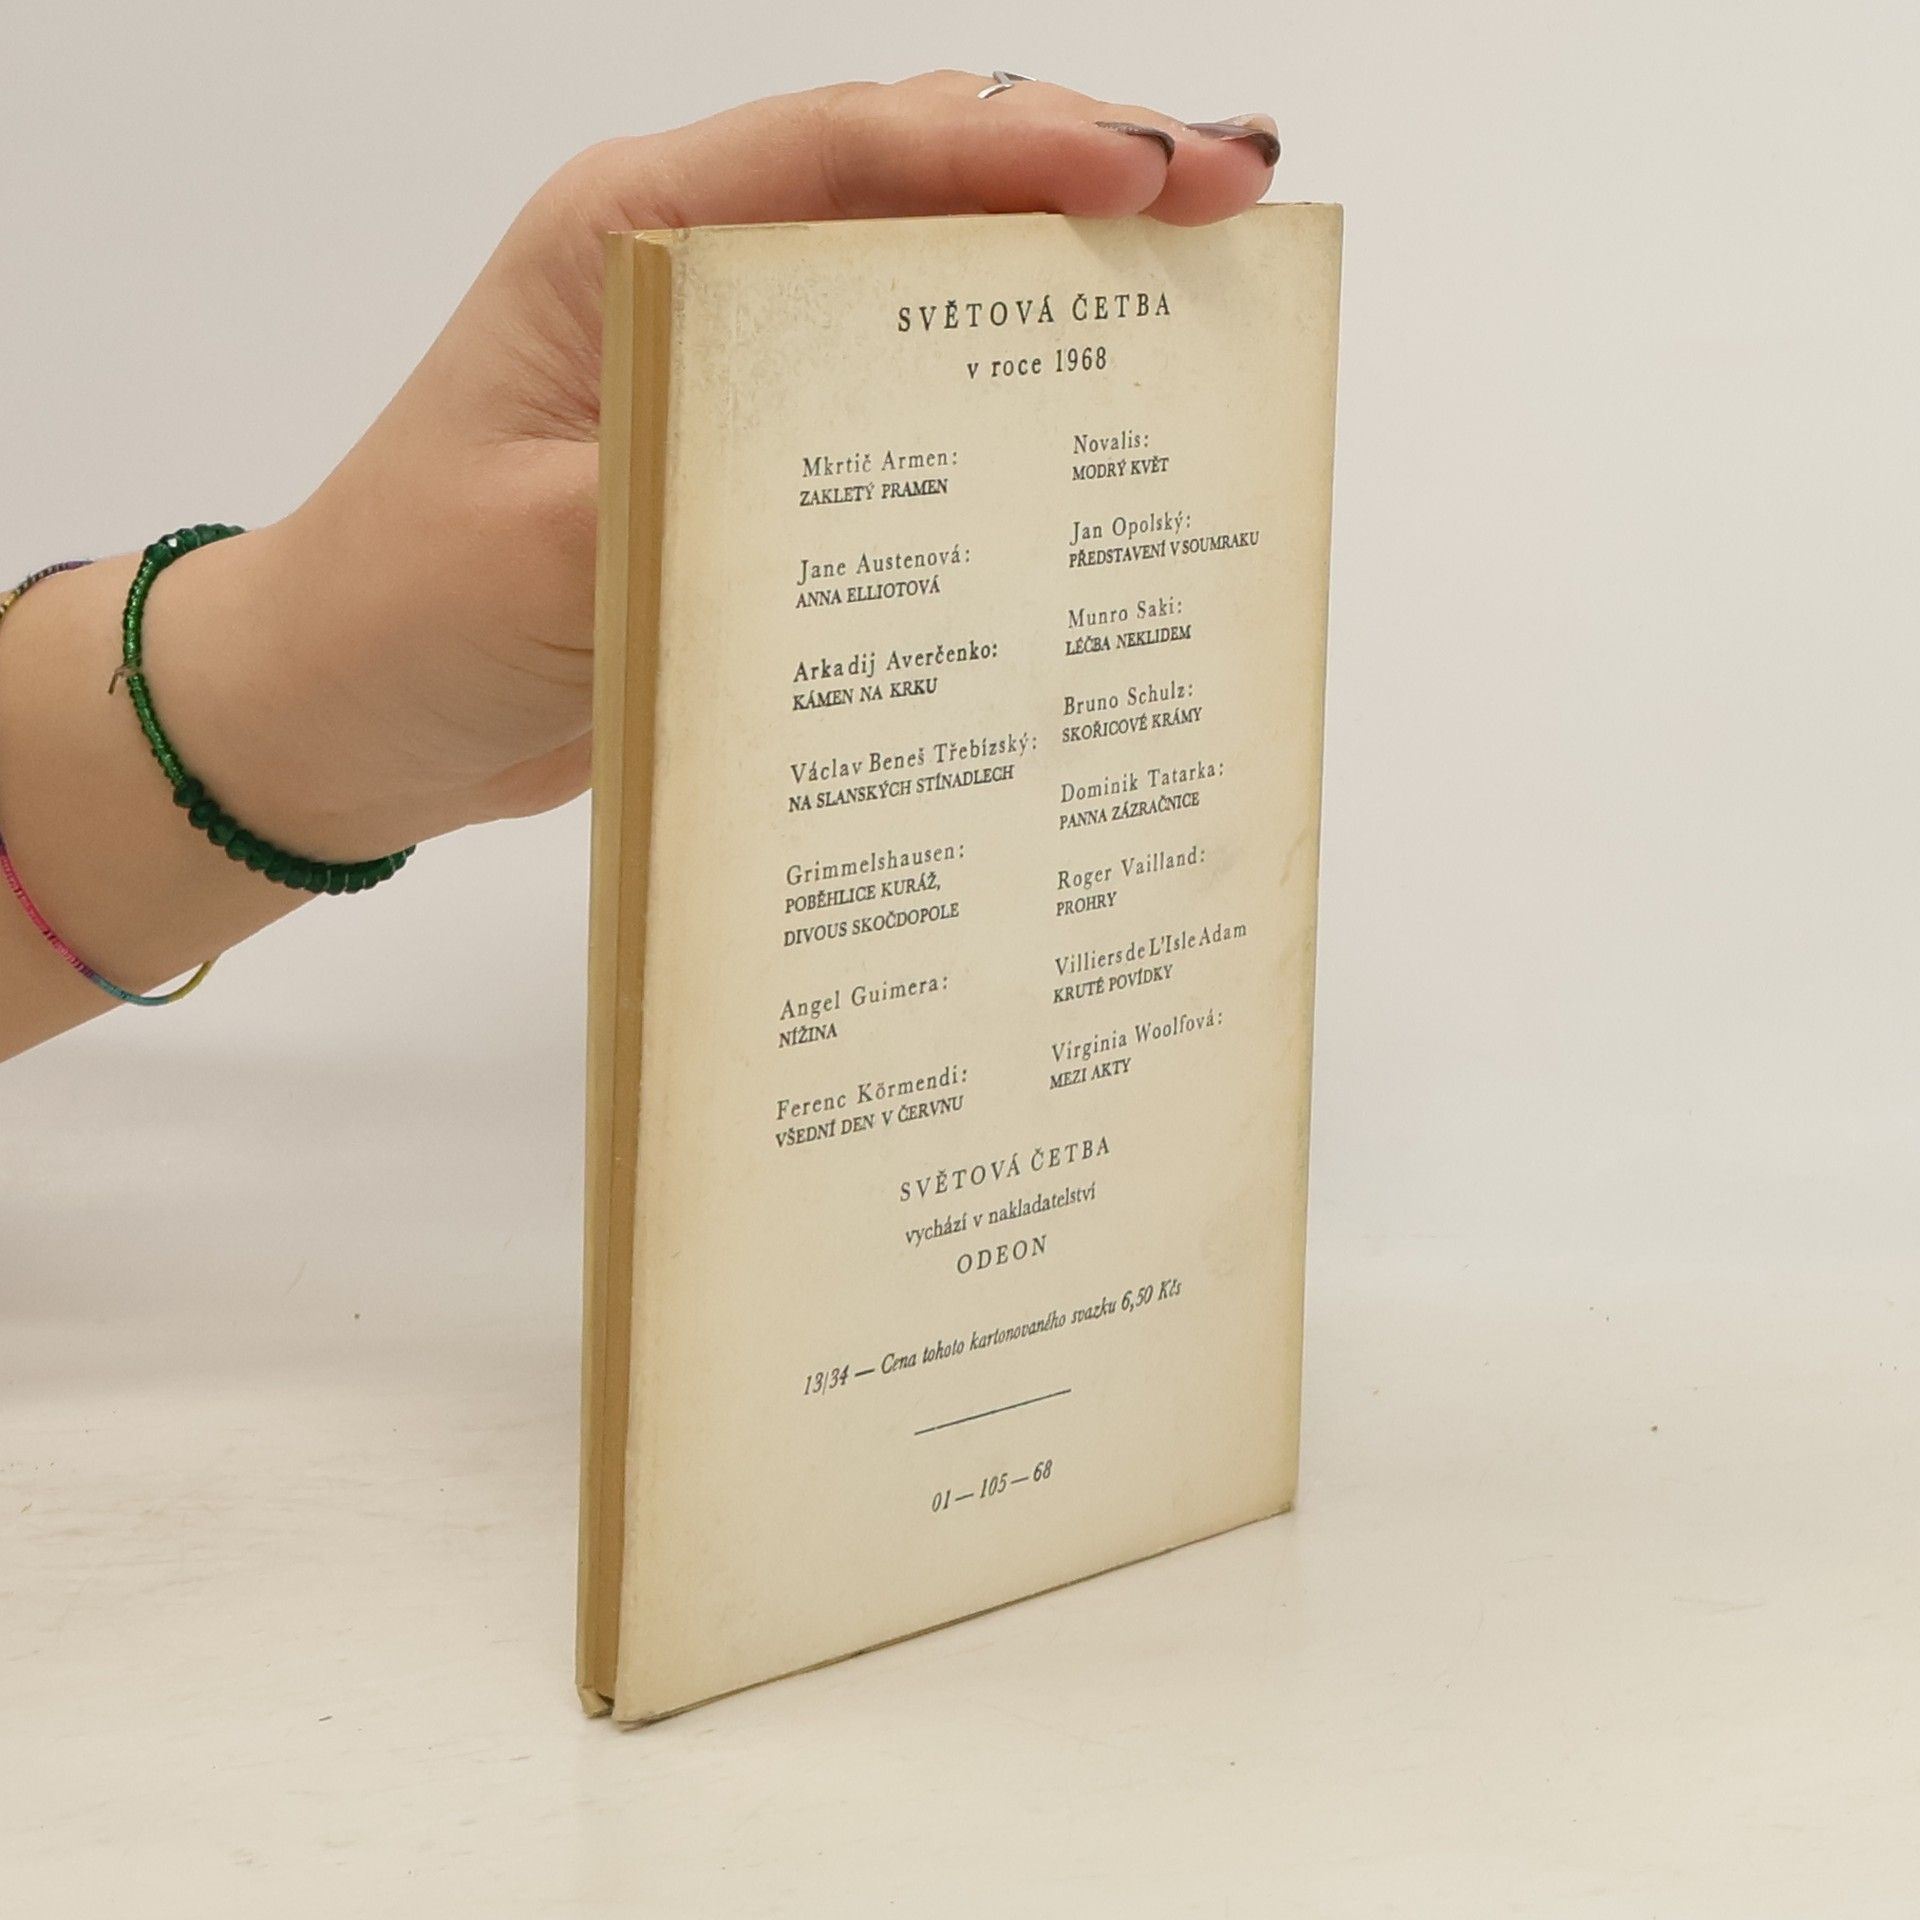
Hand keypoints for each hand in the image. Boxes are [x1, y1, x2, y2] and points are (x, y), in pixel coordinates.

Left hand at [243, 72, 1281, 854]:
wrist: (339, 715)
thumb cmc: (404, 614)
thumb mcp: (544, 551)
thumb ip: (696, 488)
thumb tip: (875, 479)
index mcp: (627, 240)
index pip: (848, 151)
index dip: (1016, 150)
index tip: (1156, 177)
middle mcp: (689, 283)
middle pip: (912, 190)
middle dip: (1083, 182)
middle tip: (1237, 201)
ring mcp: (725, 373)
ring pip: (919, 289)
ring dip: (1058, 284)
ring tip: (1203, 286)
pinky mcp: (747, 469)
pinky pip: (894, 411)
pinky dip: (996, 403)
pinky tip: (1085, 425)